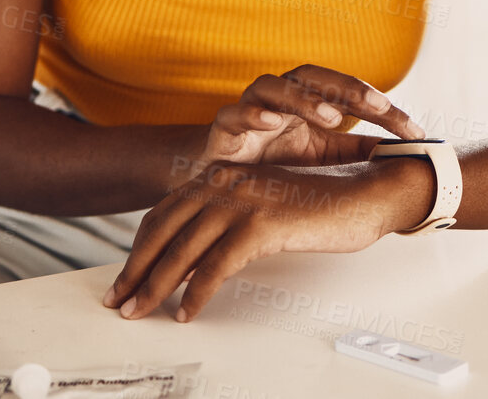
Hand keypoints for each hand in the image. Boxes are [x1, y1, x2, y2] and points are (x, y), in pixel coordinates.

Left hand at [102, 157, 434, 321]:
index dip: (138, 248)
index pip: (163, 213)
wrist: (369, 192)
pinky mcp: (264, 223)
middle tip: (118, 301)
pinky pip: (219, 265)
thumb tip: (190, 261)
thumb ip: (227, 222)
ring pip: (184, 249)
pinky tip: (188, 311)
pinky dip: (198, 292)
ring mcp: (244, 200)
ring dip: (156, 286)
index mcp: (222, 175)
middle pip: (164, 230)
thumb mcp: (262, 208)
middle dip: (135, 270)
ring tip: (140, 312)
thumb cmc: (320, 204)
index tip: (124, 278)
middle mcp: (227, 182)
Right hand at [194, 64, 425, 173]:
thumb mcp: (321, 157)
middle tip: (377, 105)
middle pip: (314, 77)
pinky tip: (271, 121)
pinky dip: (252, 113)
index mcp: (308, 101)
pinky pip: (234, 113)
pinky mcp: (224, 127)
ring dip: (303, 98)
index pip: (349, 94)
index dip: (382, 109)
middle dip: (347, 89)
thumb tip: (402, 153)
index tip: (413, 131)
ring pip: (274, 86)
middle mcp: (281, 97)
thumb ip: (355, 151)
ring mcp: (251, 108)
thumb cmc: (273, 160)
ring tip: (330, 115)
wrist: (217, 178)